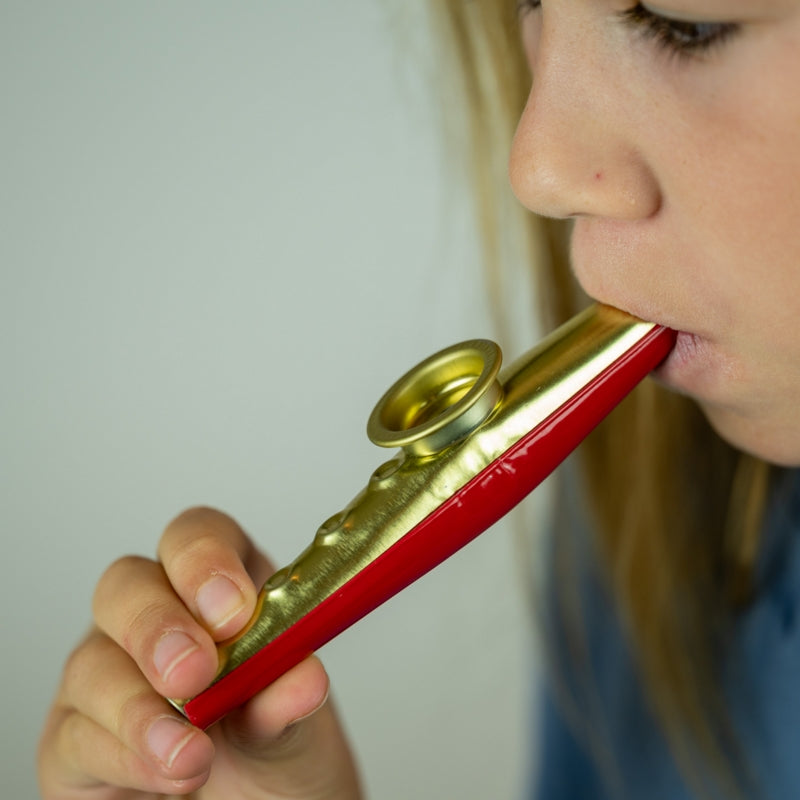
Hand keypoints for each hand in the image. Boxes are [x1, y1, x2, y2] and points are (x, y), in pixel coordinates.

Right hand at [37, 507, 362, 798]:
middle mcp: (155, 615)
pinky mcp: (76, 736)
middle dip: (156, 626)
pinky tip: (167, 774)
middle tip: (194, 673)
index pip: (195, 536)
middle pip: (126, 584)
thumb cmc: (275, 744)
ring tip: (194, 756)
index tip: (233, 610)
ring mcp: (108, 670)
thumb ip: (290, 692)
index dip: (205, 561)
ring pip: (92, 662)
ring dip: (142, 710)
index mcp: (218, 587)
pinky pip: (76, 735)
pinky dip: (125, 756)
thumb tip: (304, 678)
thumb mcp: (296, 719)